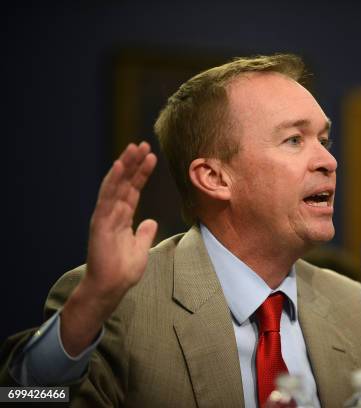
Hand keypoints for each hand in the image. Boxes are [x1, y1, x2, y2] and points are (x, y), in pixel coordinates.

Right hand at [84, 141, 157, 298]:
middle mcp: (112, 213)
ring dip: (125, 165)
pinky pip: (107, 198)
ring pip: (115, 185)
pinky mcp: (100, 223)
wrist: (111, 288)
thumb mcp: (140, 248)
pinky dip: (113, 181)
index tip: (152, 157)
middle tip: (143, 144)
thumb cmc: (123, 271)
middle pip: (124, 182)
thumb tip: (151, 222)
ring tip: (134, 147)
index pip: (133, 189)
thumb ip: (144, 233)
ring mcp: (105, 216)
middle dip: (133, 163)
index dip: (141, 173)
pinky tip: (120, 165)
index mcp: (122, 218)